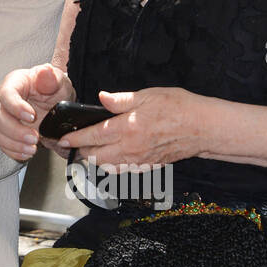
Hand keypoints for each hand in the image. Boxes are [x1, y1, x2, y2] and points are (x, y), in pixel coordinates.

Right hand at [0, 64, 75, 161]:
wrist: (54, 102)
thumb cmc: (53, 88)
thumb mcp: (59, 81)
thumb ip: (52, 78)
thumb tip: (46, 71)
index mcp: (14, 83)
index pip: (7, 94)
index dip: (16, 107)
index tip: (32, 116)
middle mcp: (3, 100)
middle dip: (15, 131)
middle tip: (35, 138)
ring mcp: (2, 116)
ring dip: (13, 144)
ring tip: (33, 149)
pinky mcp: (4, 131)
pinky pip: (1, 143)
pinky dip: (13, 151)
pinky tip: (27, 153)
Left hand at [54, 87, 201, 167]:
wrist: (204, 128)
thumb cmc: (178, 107)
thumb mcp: (148, 95)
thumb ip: (121, 100)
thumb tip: (101, 98)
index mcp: (127, 128)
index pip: (92, 136)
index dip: (74, 139)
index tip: (62, 138)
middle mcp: (130, 148)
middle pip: (95, 157)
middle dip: (81, 152)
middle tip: (73, 143)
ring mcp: (140, 160)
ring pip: (107, 167)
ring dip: (95, 160)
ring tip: (88, 151)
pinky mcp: (149, 166)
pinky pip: (123, 170)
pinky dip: (112, 166)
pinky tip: (110, 157)